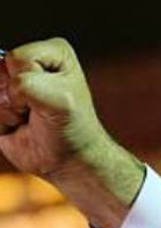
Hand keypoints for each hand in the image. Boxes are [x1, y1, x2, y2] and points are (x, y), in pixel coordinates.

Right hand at [0, 38, 106, 177]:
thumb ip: (26, 83)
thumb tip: (1, 85)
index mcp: (52, 52)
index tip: (51, 100)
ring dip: (6, 111)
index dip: (29, 83)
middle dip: (14, 98)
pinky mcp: (0, 101)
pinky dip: (0, 121)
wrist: (68, 160)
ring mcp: (11, 82)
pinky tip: (17, 125)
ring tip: (28, 117)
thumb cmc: (72, 128)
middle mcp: (30, 63)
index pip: (17, 58)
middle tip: (37, 110)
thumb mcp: (59, 100)